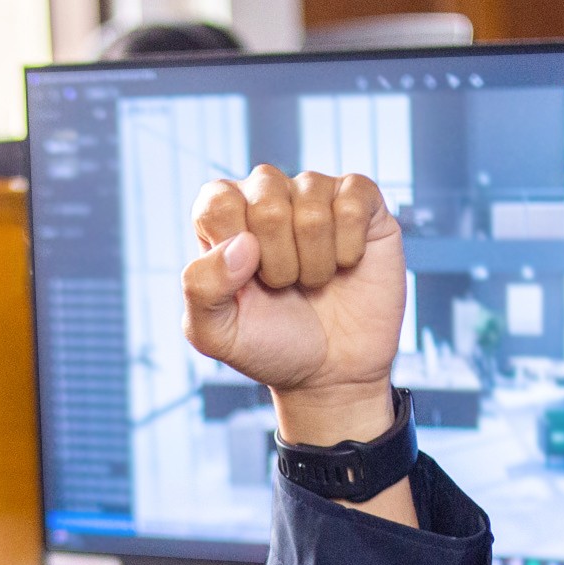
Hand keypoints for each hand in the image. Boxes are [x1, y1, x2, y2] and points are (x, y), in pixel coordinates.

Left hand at [182, 166, 405, 443]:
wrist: (331, 372)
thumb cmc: (268, 344)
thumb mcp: (215, 333)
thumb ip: (202, 287)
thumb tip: (244, 242)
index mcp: (223, 213)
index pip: (218, 203)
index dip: (234, 254)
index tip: (247, 284)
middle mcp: (267, 192)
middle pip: (267, 203)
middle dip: (278, 264)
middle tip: (284, 286)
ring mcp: (315, 193)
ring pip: (313, 208)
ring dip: (315, 263)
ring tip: (314, 280)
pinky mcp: (361, 199)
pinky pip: (355, 201)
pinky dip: (349, 248)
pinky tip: (345, 264)